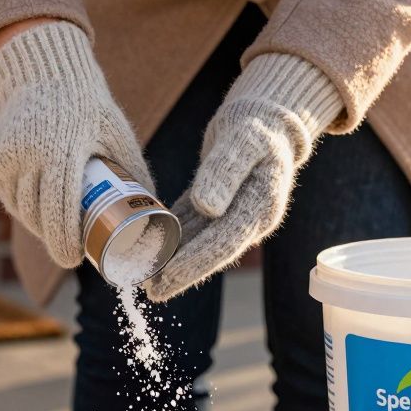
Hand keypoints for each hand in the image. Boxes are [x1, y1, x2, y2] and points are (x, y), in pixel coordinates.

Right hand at [0, 21, 152, 268]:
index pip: (60, 208)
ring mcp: (2, 157)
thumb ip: (136, 171)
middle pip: (38, 216)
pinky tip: (34, 202)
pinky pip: (5, 195)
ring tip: (55, 226)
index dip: (65, 240)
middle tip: (69, 250)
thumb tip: (156, 211)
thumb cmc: (89, 108)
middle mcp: (26, 153)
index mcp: (61, 148)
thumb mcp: (117, 134)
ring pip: (19, 209)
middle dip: (53, 239)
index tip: (73, 259)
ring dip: (36, 223)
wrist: (45, 74)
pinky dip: (19, 203)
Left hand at [145, 54, 341, 301]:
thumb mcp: (243, 140)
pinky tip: (149, 249)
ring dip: (173, 260)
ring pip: (199, 243)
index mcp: (260, 208)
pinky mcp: (218, 208)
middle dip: (181, 273)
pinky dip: (172, 238)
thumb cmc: (256, 125)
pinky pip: (192, 227)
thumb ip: (226, 171)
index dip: (194, 263)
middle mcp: (248, 219)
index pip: (223, 243)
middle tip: (151, 292)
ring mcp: (234, 215)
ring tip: (144, 276)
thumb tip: (207, 207)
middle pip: (211, 252)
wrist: (265, 118)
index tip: (168, 278)